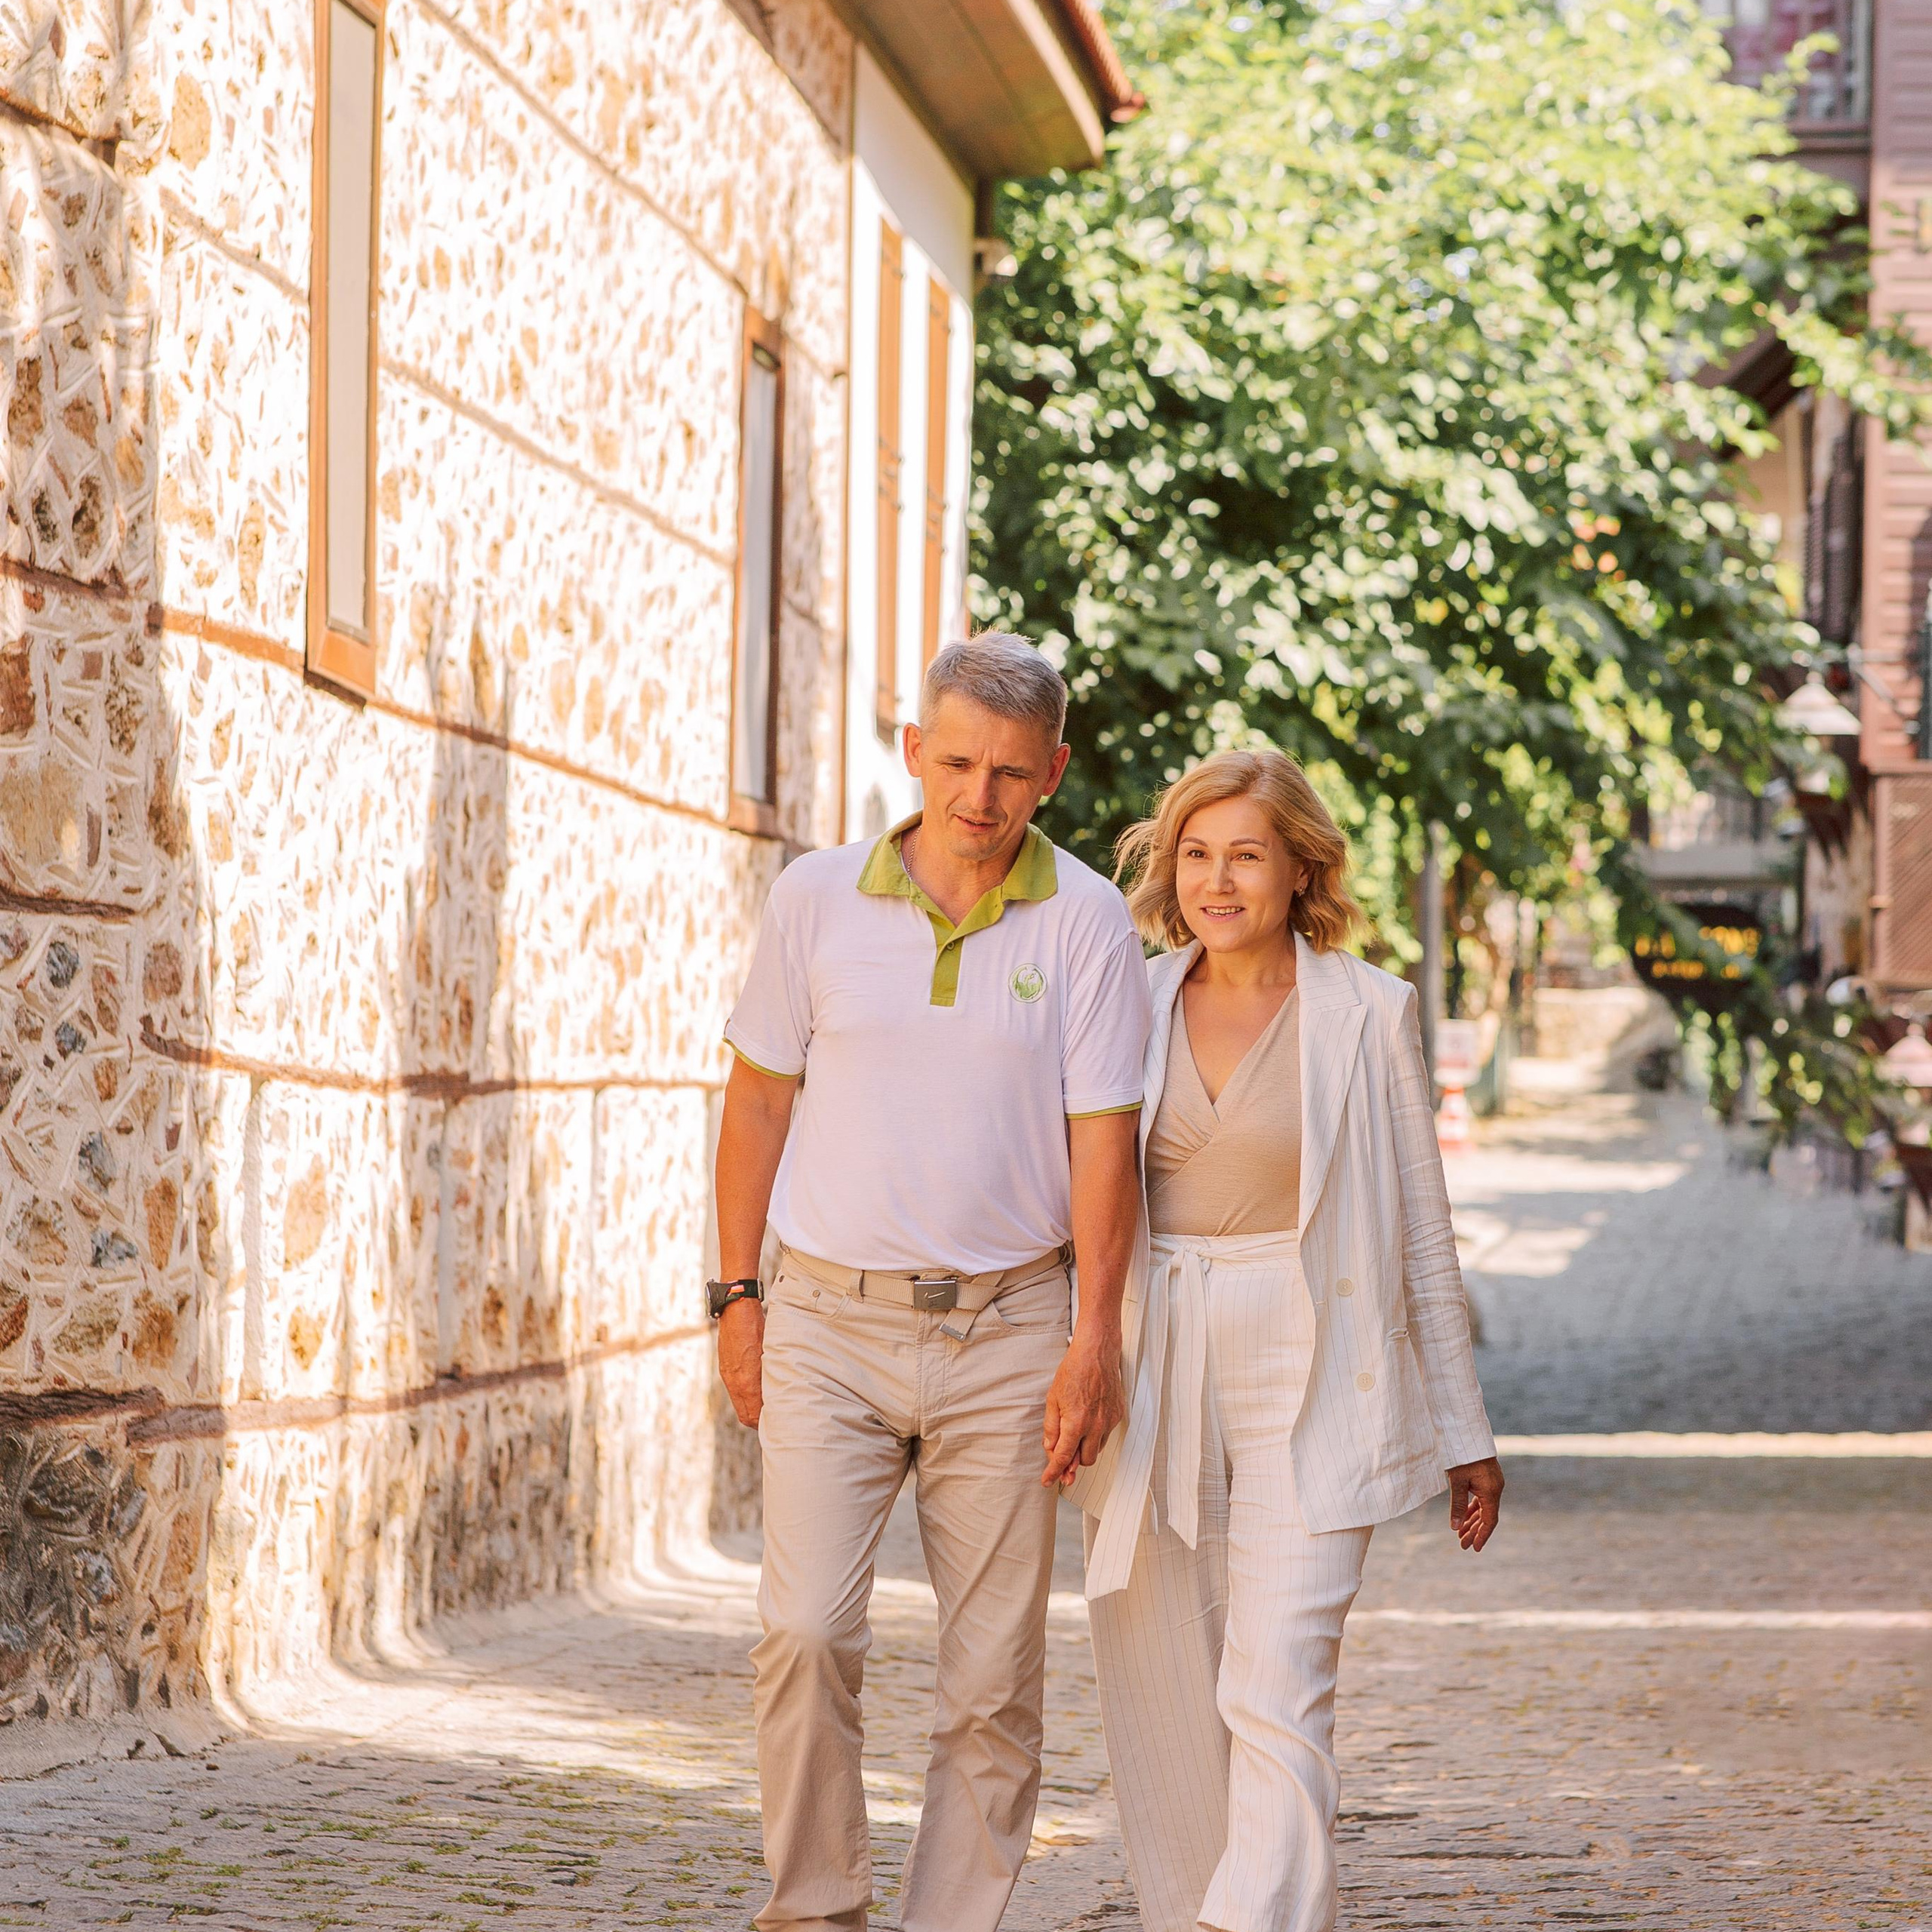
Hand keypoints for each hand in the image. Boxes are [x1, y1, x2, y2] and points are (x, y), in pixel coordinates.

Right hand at [717, 1297, 765, 1427]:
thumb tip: (776, 1394)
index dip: (764, 1423)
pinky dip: (745, 1396)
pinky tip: (757, 1389)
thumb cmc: (757, 1329)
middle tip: (774, 1418)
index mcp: (746, 1382)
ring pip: (740, 1404)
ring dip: (752, 1409)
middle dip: (758, 1421)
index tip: (777, 1421)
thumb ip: (769, 1377)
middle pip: (745, 1416)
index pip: (753, 1416)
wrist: (736, 1311)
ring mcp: (728, 1376)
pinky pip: (735, 1391)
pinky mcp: (725, 1369)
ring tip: (767, 1405)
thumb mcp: (770, 1353)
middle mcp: (734, 1382)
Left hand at [1042, 1331, 1124, 1487]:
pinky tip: (1088, 1424)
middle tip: (1063, 1460)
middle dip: (1073, 1462)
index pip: (1063, 1457)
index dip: (1054, 1472)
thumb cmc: (1073, 1371)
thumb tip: (1050, 1447)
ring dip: (1085, 1449)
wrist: (1096, 1353)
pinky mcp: (1118, 1415)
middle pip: (1084, 1461)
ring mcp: (1109, 1421)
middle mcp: (1095, 1425)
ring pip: (1096, 1450)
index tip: (1048, 1481)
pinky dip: (1095, 1436)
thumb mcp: (1053, 1399)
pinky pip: (1106, 1436)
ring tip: (1075, 1435)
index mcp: (1076, 1422)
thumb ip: (1051, 1427)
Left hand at [1447, 1456, 1502, 1551]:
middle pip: (1486, 1516)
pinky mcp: (1486, 1478)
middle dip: (1474, 1531)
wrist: (1466, 1432)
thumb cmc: (1461, 1455)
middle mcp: (1495, 1488)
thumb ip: (1457, 1504)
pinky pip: (1481, 1498)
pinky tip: (1464, 1517)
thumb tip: (1455, 1527)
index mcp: (1491, 1491)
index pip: (1489, 1520)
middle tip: (1462, 1545)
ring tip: (1460, 1534)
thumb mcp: (1456, 1481)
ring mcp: (1492, 1483)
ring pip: (1483, 1508)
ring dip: (1472, 1521)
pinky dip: (1473, 1509)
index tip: (1474, 1548)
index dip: (1482, 1535)